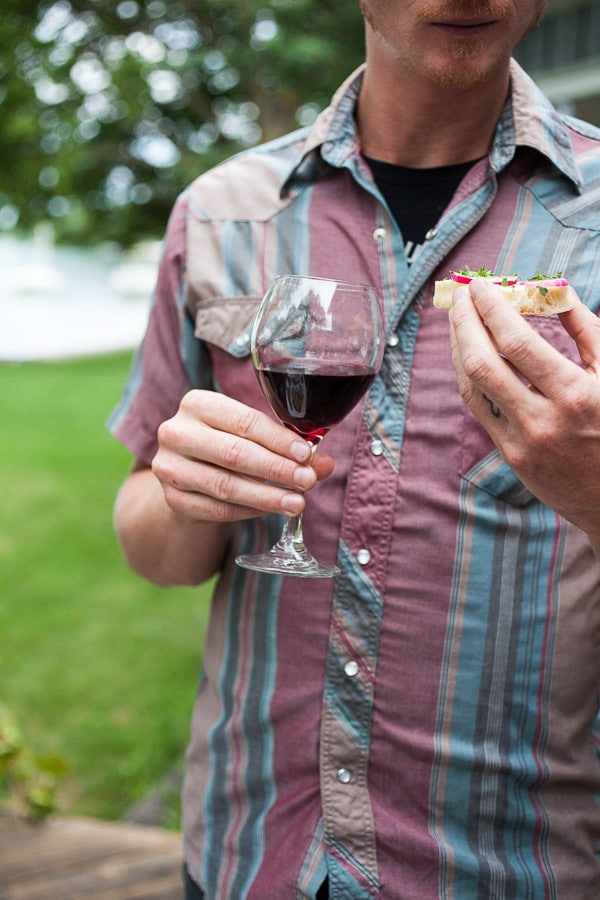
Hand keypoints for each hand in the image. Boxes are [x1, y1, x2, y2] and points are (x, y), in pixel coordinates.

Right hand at [152, 389, 333, 524]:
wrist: (186, 472)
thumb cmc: (226, 444)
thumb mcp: (253, 436)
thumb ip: (287, 446)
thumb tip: (325, 464)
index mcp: (197, 403)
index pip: (245, 421)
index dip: (279, 440)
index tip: (308, 455)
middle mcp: (176, 432)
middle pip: (234, 453)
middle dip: (276, 469)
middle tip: (307, 481)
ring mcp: (168, 467)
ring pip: (225, 485)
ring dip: (266, 496)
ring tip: (296, 503)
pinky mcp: (172, 499)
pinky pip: (217, 509)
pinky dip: (248, 511)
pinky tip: (270, 510)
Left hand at [448, 278, 599, 549]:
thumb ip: (584, 329)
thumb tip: (551, 289)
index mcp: (575, 395)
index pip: (516, 342)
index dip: (492, 308)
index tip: (482, 285)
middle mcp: (542, 420)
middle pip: (482, 363)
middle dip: (465, 323)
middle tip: (461, 295)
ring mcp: (521, 442)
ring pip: (472, 387)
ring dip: (459, 347)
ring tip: (459, 319)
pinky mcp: (510, 456)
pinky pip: (479, 408)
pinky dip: (470, 376)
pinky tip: (468, 353)